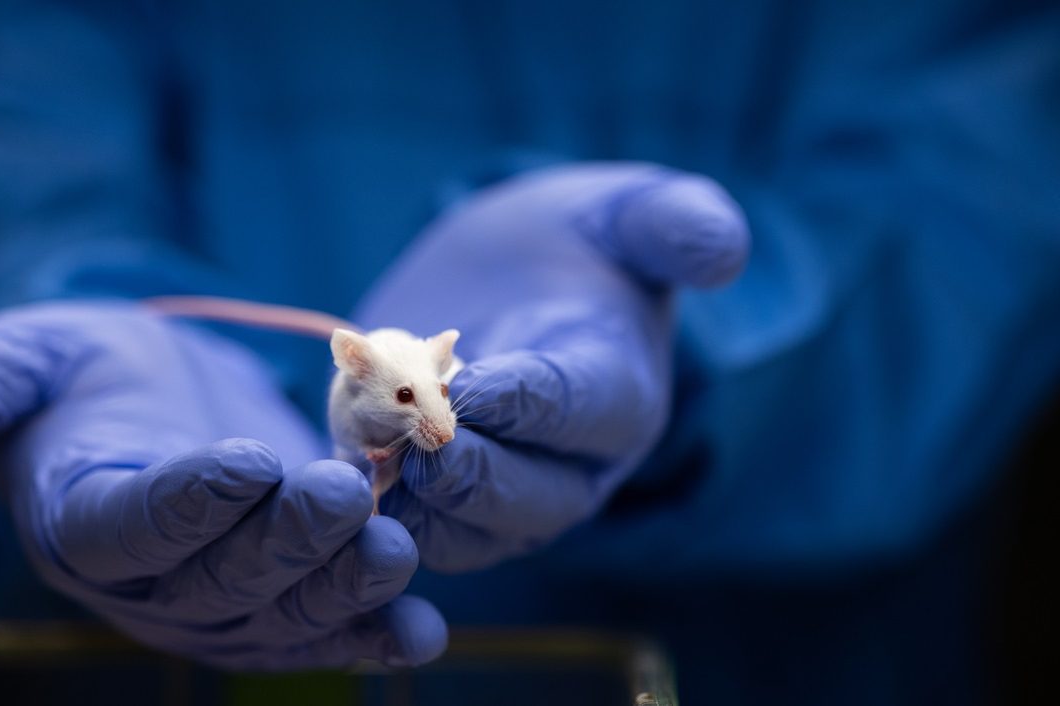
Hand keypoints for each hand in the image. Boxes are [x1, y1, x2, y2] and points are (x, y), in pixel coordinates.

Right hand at [0, 302, 445, 668]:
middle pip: (219, 579)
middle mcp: (151, 582)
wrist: (158, 402)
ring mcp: (220, 601)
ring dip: (340, 591)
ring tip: (394, 552)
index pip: (130, 527)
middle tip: (346, 495)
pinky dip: (372, 637)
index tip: (247, 460)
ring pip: (279, 612)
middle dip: (285, 540)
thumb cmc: (89, 374)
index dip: (187, 501)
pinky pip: (325, 633)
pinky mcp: (282, 599)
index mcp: (83, 520)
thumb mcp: (31, 356)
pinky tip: (421, 634)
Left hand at [358, 162, 748, 570]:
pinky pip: (412, 525)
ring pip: (468, 533)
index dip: (528, 403)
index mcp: (618, 390)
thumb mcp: (626, 212)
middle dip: (475, 474)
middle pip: (531, 499)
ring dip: (418, 504)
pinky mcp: (440, 496)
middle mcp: (570, 461)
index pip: (581, 409)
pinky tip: (337, 466)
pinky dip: (375, 503)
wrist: (514, 275)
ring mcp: (505, 489)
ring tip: (370, 460)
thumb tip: (722, 252)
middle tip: (420, 441)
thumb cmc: (579, 242)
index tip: (471, 385)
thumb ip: (674, 223)